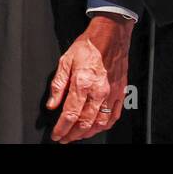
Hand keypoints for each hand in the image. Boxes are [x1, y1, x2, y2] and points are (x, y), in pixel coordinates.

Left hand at [45, 14, 133, 142]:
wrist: (110, 35)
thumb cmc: (89, 45)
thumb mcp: (65, 61)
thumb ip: (58, 85)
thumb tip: (52, 104)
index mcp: (83, 83)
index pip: (70, 114)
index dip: (61, 129)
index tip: (56, 135)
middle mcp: (98, 91)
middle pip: (84, 123)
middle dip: (72, 135)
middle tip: (64, 138)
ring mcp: (111, 93)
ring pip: (100, 123)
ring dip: (88, 133)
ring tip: (78, 135)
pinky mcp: (120, 92)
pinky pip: (114, 116)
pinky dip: (104, 126)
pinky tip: (97, 127)